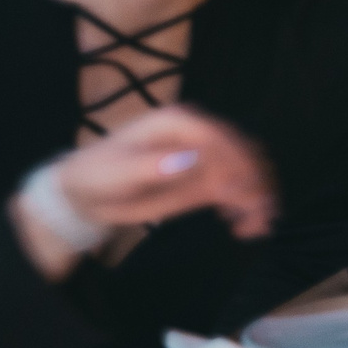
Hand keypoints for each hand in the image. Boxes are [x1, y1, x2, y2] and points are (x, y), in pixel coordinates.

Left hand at [16, 107, 275, 277]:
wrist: (87, 191)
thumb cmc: (98, 175)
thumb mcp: (118, 173)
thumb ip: (153, 166)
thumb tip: (189, 159)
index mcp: (178, 122)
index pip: (218, 137)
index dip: (234, 163)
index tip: (238, 194)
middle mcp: (198, 133)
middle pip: (240, 151)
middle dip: (254, 181)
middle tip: (260, 214)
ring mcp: (205, 154)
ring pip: (245, 169)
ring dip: (258, 195)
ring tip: (258, 224)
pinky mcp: (205, 176)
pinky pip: (235, 186)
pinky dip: (246, 204)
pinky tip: (246, 225)